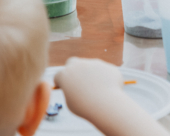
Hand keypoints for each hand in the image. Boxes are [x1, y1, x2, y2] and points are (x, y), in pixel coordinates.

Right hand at [54, 57, 169, 135]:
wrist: (104, 103)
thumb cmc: (85, 106)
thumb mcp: (73, 100)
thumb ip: (73, 90)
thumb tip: (75, 91)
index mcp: (65, 73)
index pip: (59, 74)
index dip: (64, 81)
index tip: (66, 88)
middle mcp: (79, 64)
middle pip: (74, 64)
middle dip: (77, 70)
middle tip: (81, 84)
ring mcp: (95, 63)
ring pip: (92, 67)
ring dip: (93, 74)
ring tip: (98, 91)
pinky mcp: (109, 66)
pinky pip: (106, 71)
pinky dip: (108, 78)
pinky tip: (111, 89)